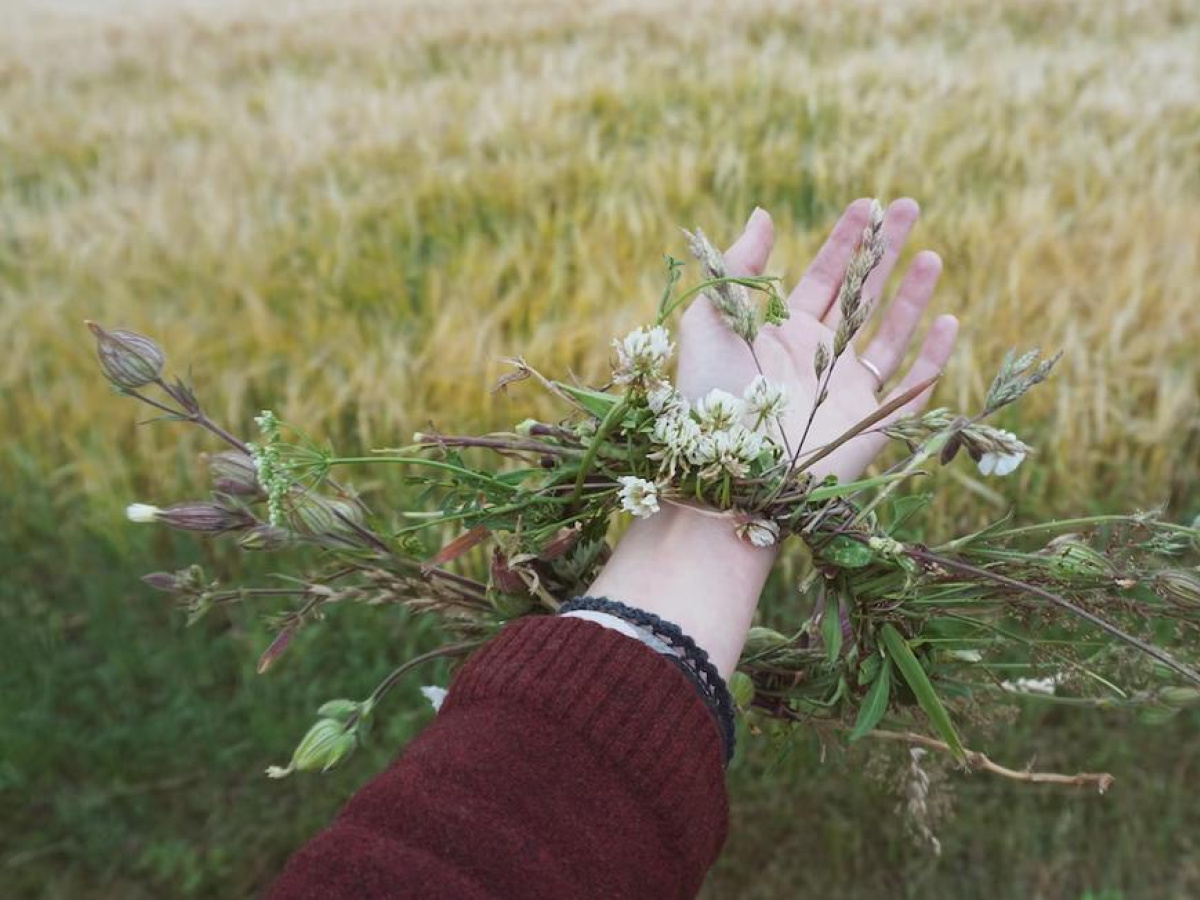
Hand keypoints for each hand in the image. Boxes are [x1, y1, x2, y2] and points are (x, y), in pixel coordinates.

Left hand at [589, 200, 957, 677]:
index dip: (842, 240)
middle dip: (883, 251)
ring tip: (932, 254)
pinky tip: (947, 319)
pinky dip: (931, 355)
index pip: (818, 277)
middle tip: (908, 206)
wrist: (726, 479)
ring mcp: (844, 394)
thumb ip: (736, 267)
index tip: (865, 204)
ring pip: (888, 335)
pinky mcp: (869, 426)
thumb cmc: (707, 401)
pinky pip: (910, 386)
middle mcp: (816, 361)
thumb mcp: (709, 321)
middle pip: (859, 295)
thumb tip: (763, 214)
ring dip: (911, 295)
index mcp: (777, 336)